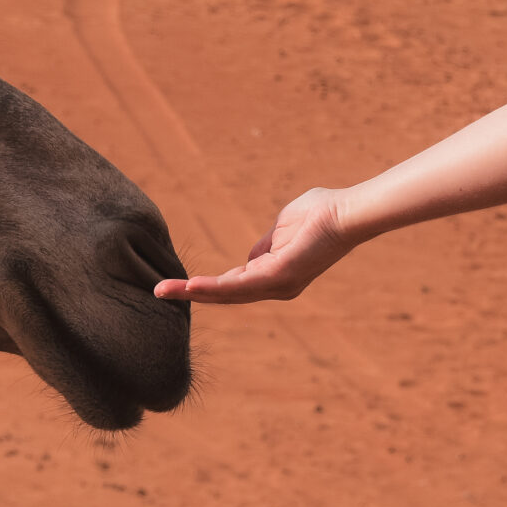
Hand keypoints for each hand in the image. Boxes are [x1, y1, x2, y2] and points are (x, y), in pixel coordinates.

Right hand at [153, 188, 357, 302]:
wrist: (347, 212)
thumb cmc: (320, 214)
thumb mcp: (282, 230)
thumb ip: (265, 244)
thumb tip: (250, 257)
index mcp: (276, 276)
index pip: (235, 285)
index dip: (208, 286)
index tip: (180, 285)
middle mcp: (276, 287)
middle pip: (226, 295)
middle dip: (192, 294)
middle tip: (159, 292)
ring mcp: (278, 284)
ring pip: (229, 293)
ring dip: (195, 293)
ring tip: (165, 291)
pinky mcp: (280, 276)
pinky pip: (240, 284)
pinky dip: (214, 287)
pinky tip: (192, 286)